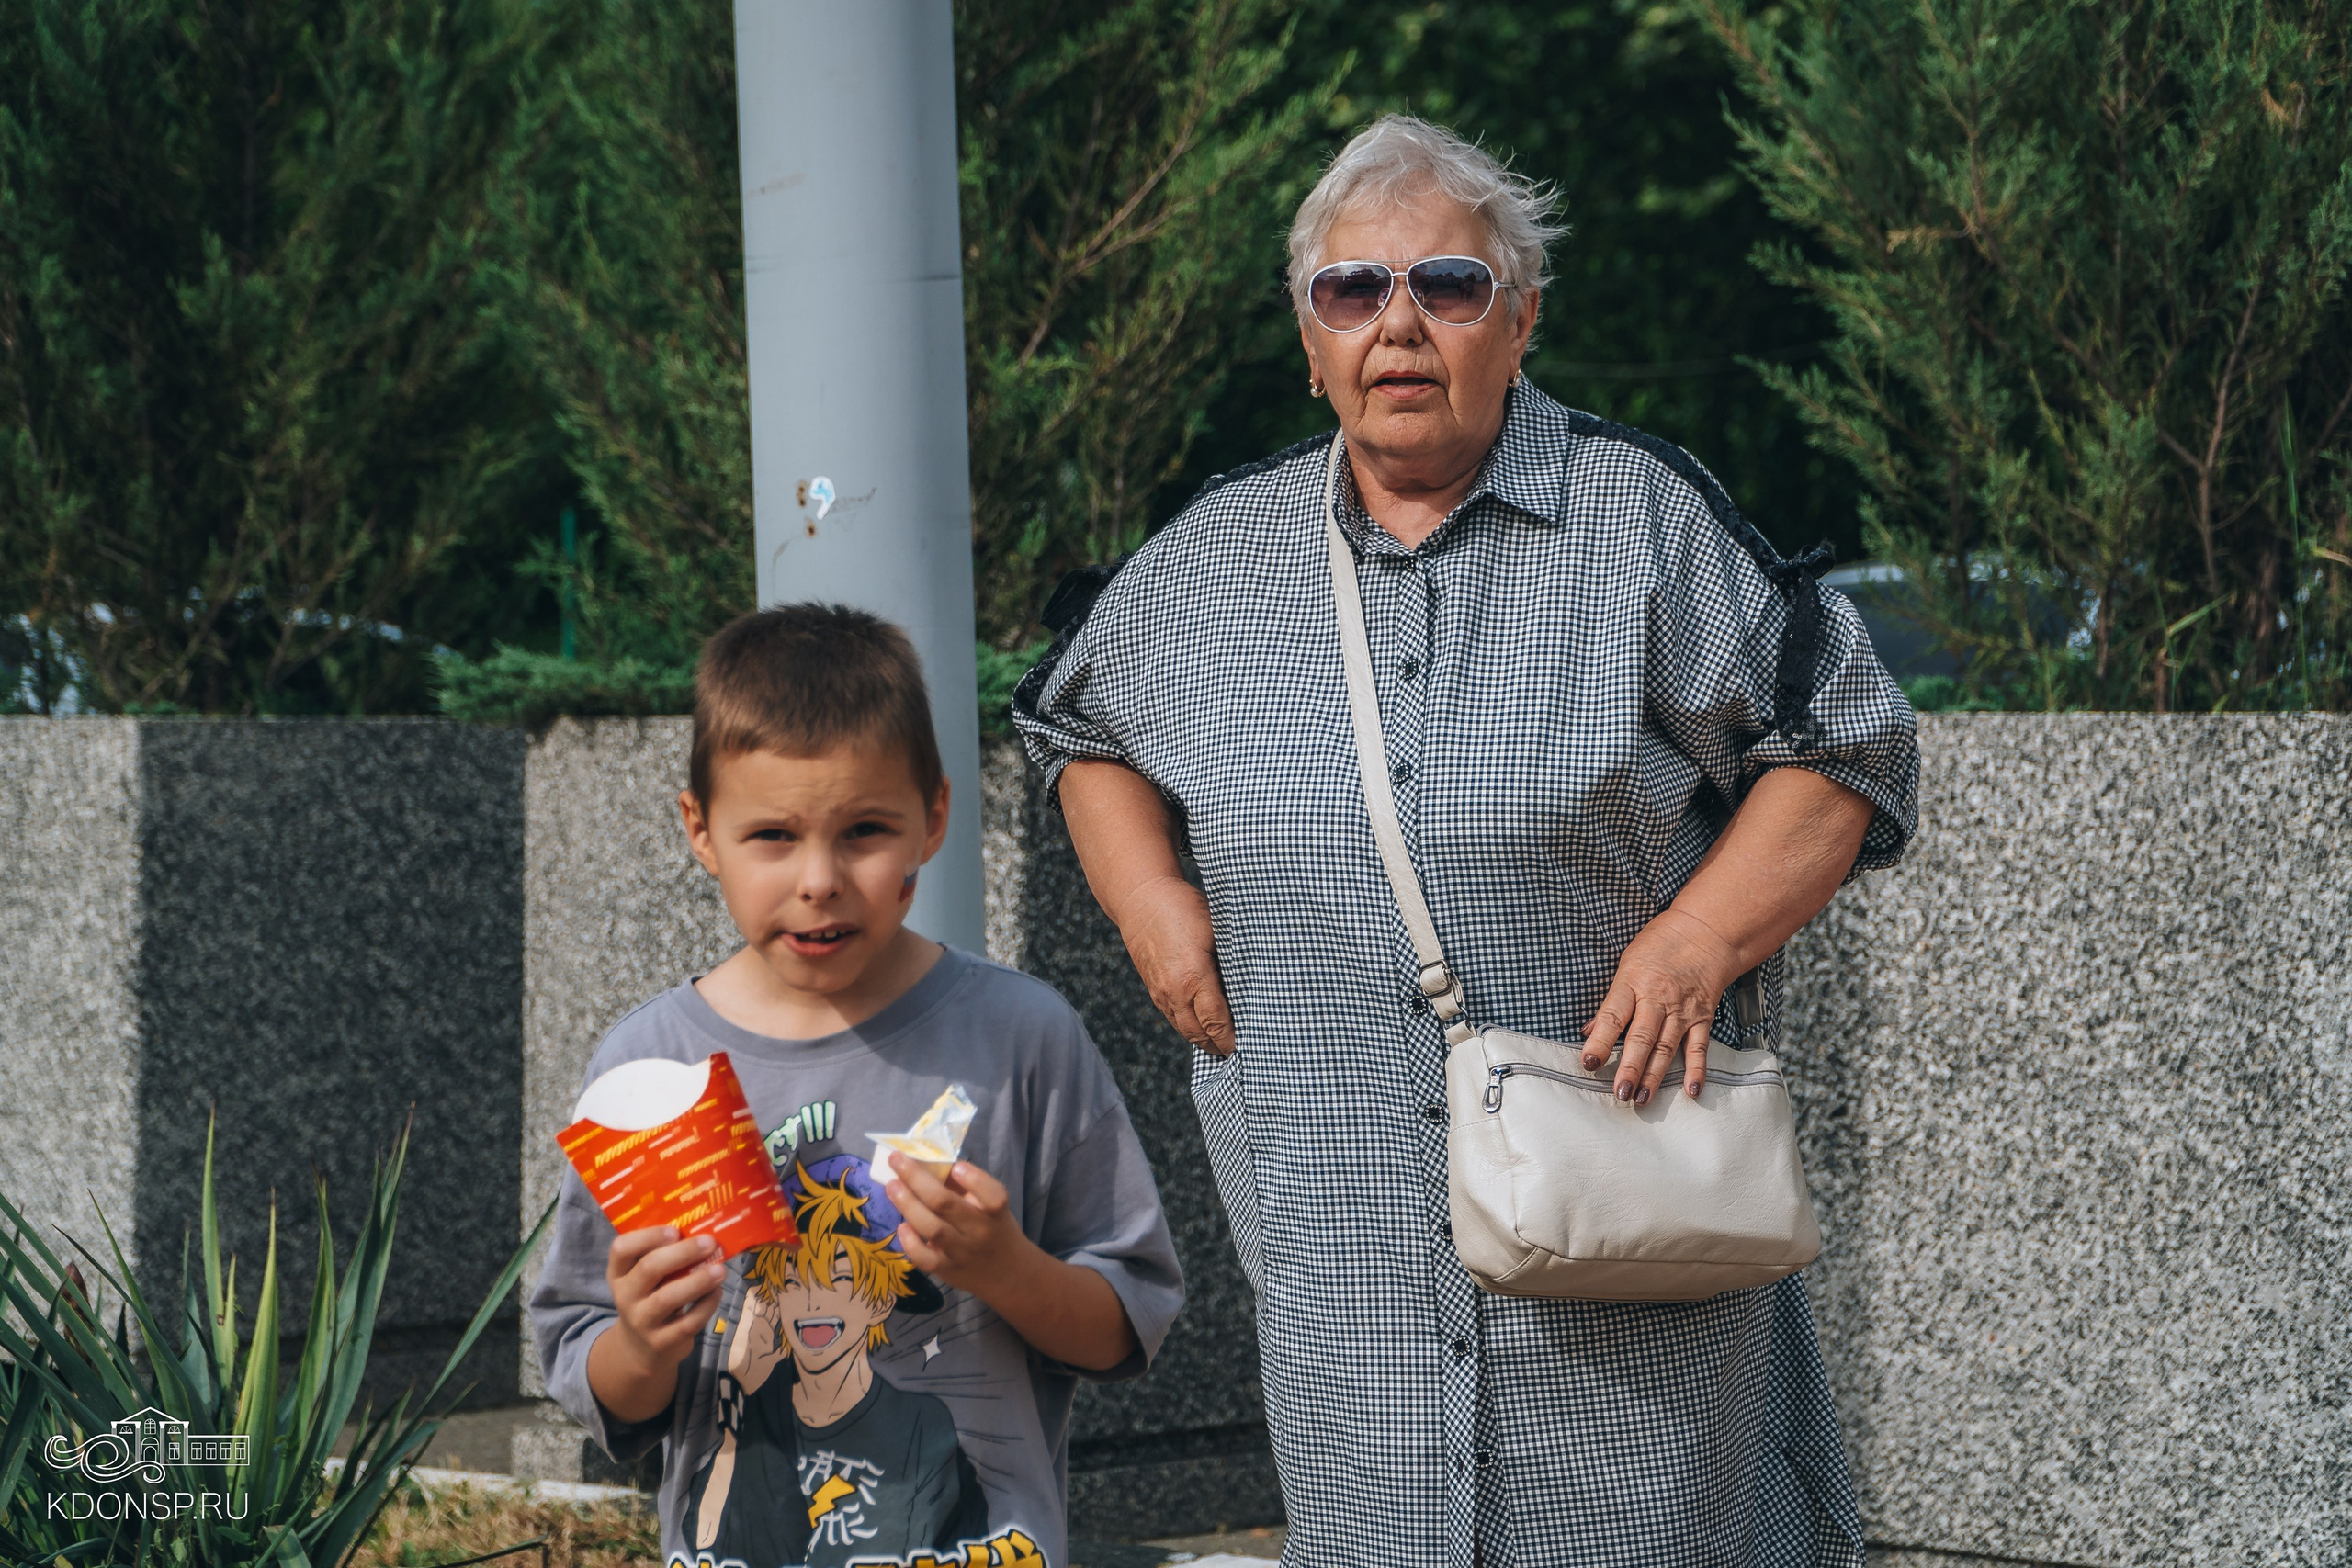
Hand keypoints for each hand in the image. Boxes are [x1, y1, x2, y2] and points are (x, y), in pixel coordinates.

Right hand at [597, 1227, 724, 1396]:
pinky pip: (687, 1322)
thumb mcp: (644, 1278)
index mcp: (619, 1273)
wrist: (641, 1348)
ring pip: (668, 1298)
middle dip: (683, 1253)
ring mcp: (641, 1321)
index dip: (647, 1236)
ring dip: (698, 1281)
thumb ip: (662, 1256)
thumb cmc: (650, 1297)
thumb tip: (702, 1230)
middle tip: (709, 1243)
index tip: (675, 1230)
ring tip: (720, 1270)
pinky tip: (717, 1292)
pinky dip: (706, 1306)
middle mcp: (625, 1296)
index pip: (621, 1249)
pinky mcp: (661, 1342)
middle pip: (649, 1268)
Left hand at [884, 1155, 1037, 1295]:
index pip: (993, 1196)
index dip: (974, 1180)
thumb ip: (966, 1187)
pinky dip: (911, 1243)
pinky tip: (901, 1227)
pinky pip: (925, 1259)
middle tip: (896, 1159)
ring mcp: (963, 1253)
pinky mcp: (948, 1271)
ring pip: (932, 1228)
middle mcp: (980, 1232)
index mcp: (995, 1212)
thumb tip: (928, 1163)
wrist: (1009, 1275)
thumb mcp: (991, 1208)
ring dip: (908, 1205)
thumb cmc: (994, 1229)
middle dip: (917, 1178)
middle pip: (946, 1204)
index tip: (956, 1166)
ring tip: (892, 1186)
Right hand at [1114, 874, 1235, 1055]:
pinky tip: (1204, 1028)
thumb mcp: (1216, 930)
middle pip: (1199, 1034)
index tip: (1250, 1046)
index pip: (1216, 1023)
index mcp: (1193, 977)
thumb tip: (1252, 985)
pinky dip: (1190, 1028)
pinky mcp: (1153, 990)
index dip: (1232, 1039)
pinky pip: (1173, 1018)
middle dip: (1219, 1047)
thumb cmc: (1184, 909)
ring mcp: (1160, 993)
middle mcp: (1174, 991)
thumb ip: (1230, 961)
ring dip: (1204, 1041)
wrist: (1141, 900)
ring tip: (1225, 1045)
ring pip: (1184, 1030)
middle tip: (1242, 1052)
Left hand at [1582, 908, 1741, 1104]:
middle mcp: (1658, 998)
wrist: (1706, 932)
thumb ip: (1611, 1001)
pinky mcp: (1702, 1017)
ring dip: (1655, 1075)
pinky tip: (1690, 1090)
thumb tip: (1590, 1030)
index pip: (1613, 1016)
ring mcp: (1682, 1010)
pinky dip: (1696, 1069)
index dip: (1600, 1040)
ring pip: (1666, 1046)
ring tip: (1642, 1098)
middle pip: (1642, 1037)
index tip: (1589, 1062)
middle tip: (1620, 1093)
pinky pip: (1698, 1047)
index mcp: (1633, 982)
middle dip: (1630, 1067)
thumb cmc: (1660, 945)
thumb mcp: (1626, 964)